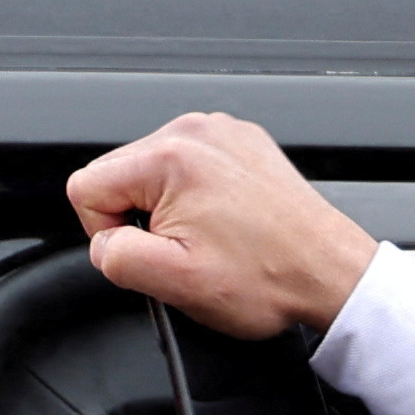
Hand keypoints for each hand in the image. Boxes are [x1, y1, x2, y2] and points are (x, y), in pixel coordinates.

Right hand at [67, 113, 382, 340]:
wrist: (328, 272)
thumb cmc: (268, 277)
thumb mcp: (174, 283)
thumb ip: (117, 258)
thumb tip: (104, 244)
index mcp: (170, 158)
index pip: (86, 187)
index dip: (106, 232)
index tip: (148, 252)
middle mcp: (196, 132)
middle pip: (118, 174)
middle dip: (139, 218)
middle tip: (185, 249)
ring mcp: (222, 133)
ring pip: (153, 172)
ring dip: (168, 208)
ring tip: (210, 238)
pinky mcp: (241, 143)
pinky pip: (191, 167)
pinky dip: (198, 196)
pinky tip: (226, 223)